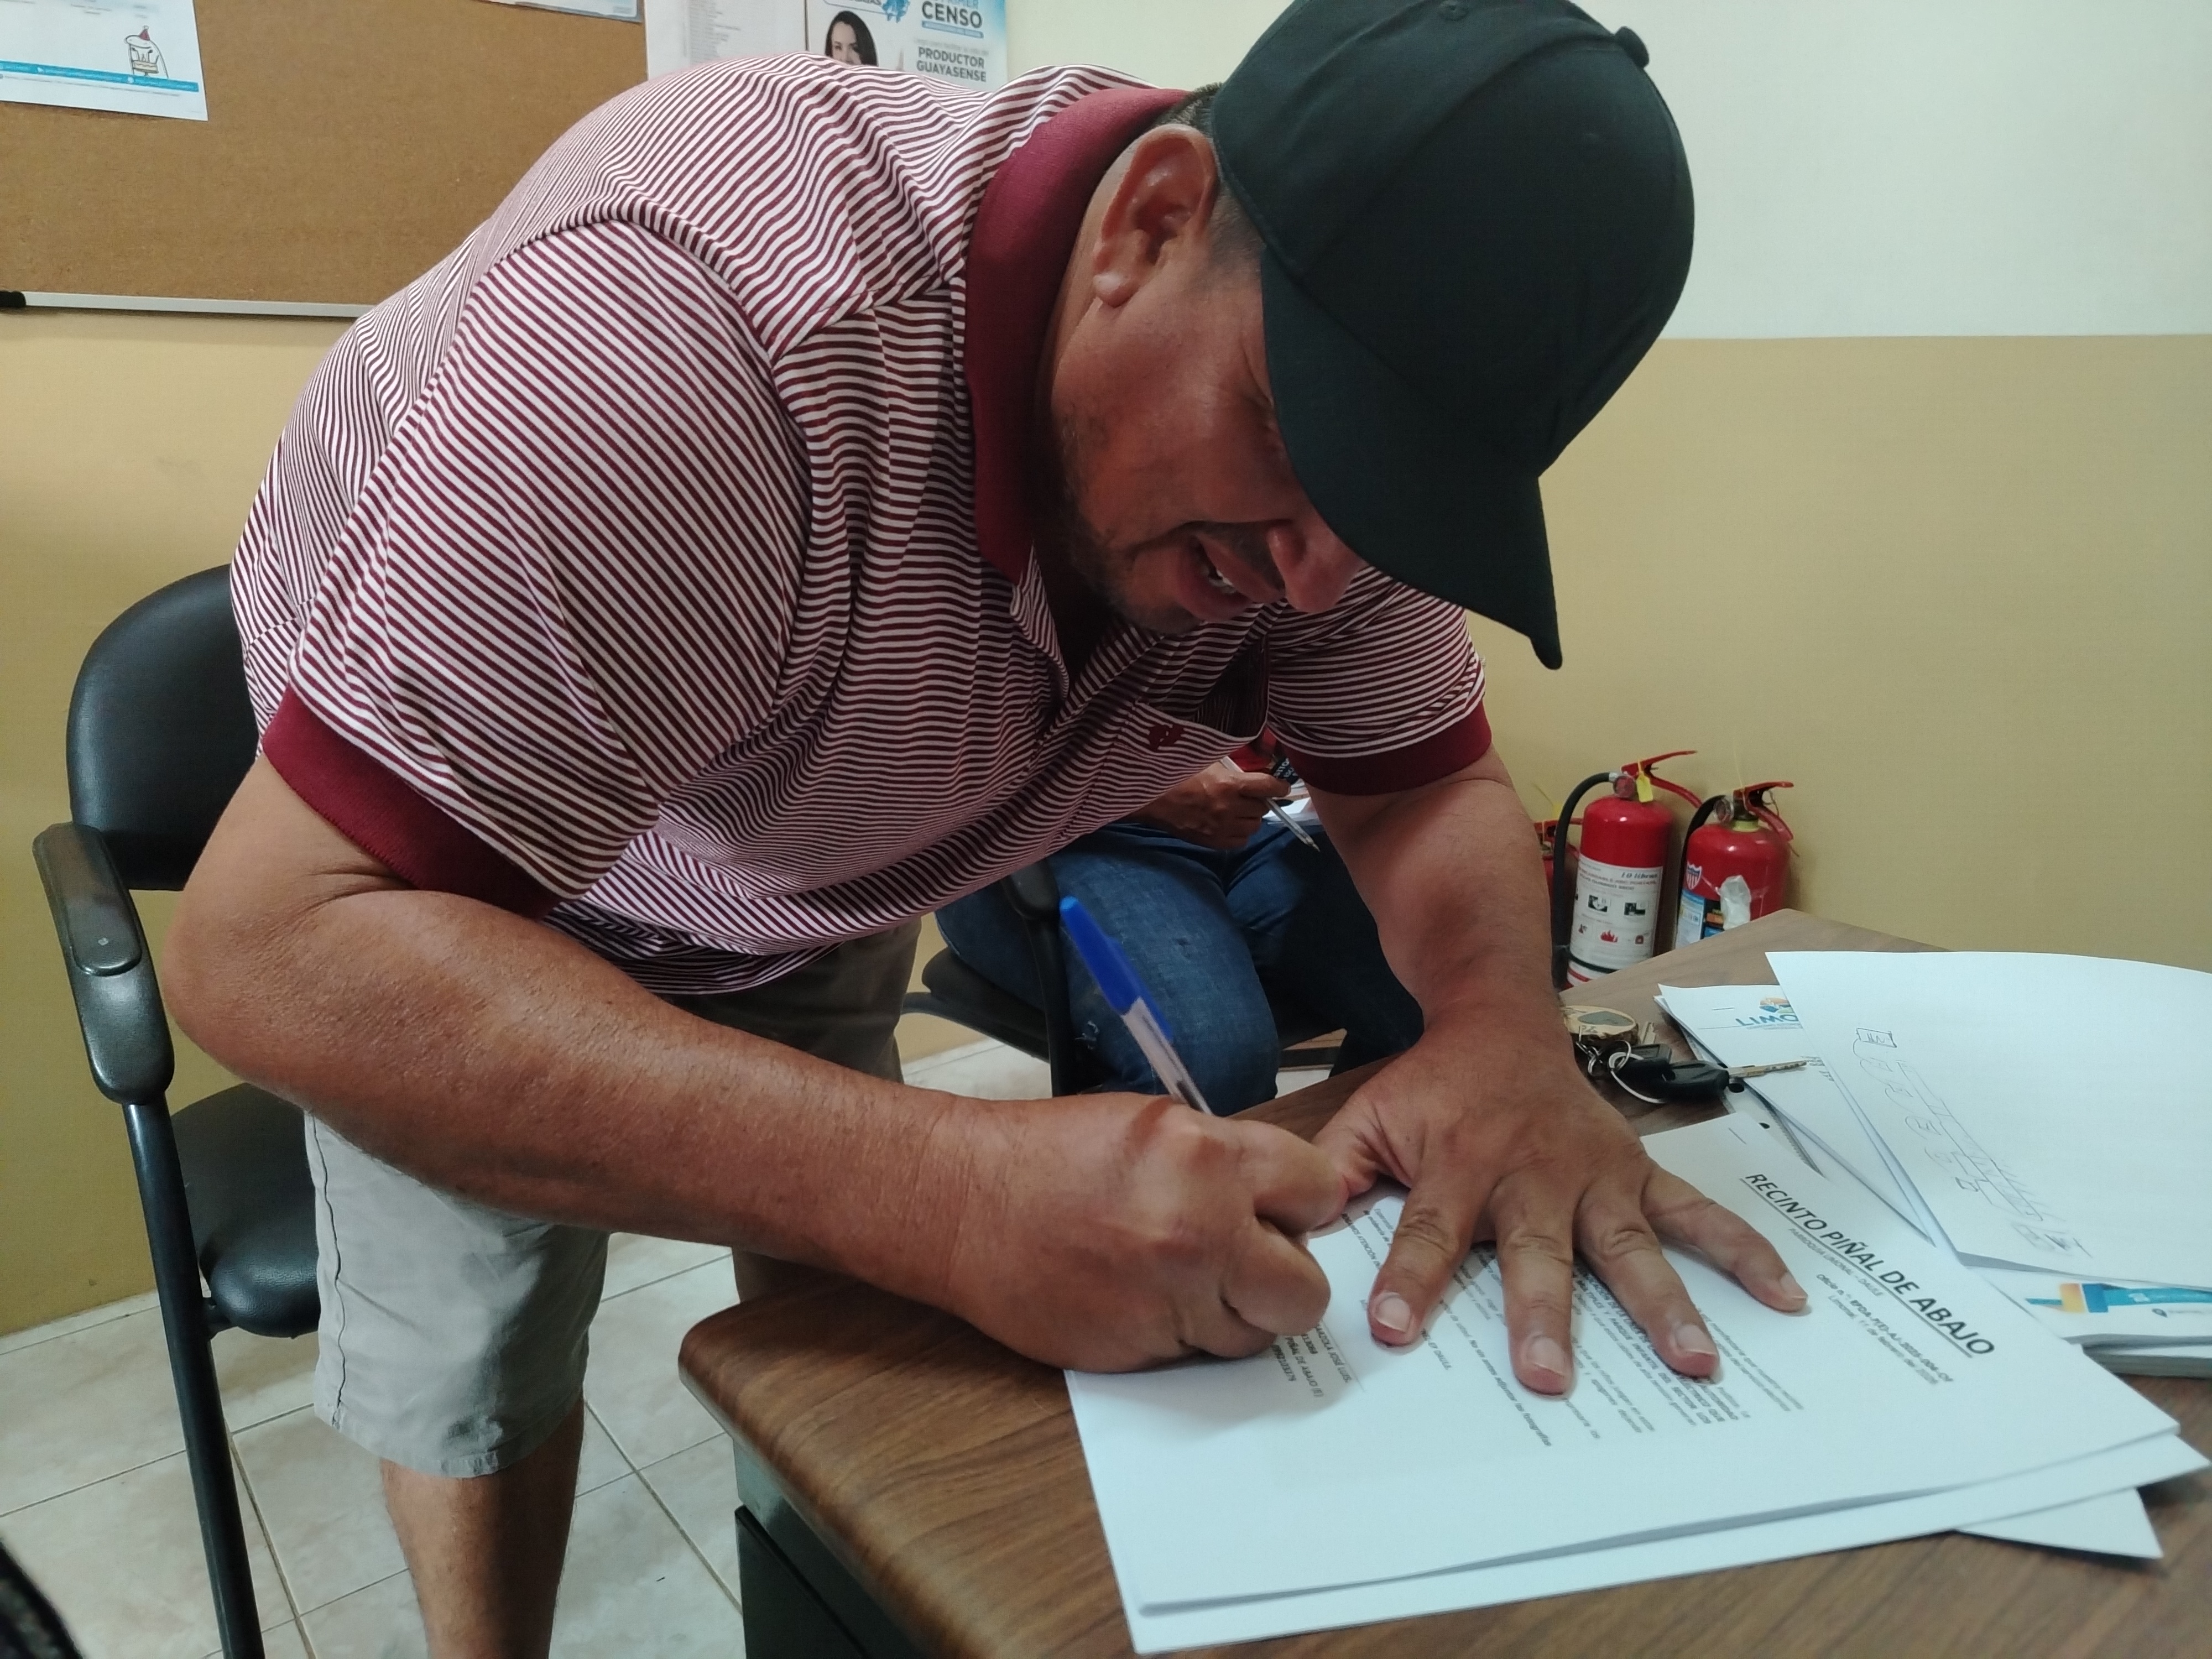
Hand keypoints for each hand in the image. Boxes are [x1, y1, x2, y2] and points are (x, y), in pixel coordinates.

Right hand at [935, 1092, 1341, 1370]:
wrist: (962, 1204)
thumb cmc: (1050, 1154)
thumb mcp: (1153, 1124)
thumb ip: (1225, 1162)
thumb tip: (1277, 1206)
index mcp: (1209, 1159)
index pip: (1319, 1194)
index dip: (1302, 1207)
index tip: (1282, 1212)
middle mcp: (1201, 1232)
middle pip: (1306, 1292)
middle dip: (1286, 1281)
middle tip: (1250, 1265)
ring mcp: (1169, 1299)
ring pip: (1252, 1335)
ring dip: (1231, 1314)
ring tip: (1183, 1280)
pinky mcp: (1137, 1350)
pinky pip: (1192, 1355)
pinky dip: (1177, 1334)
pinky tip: (1138, 1297)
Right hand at [1133, 764, 1289, 849]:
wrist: (1151, 798)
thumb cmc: (1177, 775)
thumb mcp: (1207, 763)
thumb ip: (1233, 770)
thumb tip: (1253, 775)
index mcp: (1229, 785)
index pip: (1268, 787)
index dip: (1279, 786)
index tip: (1280, 786)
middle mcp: (1229, 809)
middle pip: (1262, 808)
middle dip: (1258, 801)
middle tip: (1247, 795)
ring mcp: (1222, 828)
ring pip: (1254, 826)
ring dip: (1250, 817)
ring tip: (1237, 810)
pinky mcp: (1213, 842)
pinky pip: (1240, 841)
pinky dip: (1240, 832)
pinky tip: (1229, 824)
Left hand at [1313, 1019, 1805, 1392]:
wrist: (1498, 1015)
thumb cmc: (1431, 1086)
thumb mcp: (1368, 1115)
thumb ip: (1336, 1173)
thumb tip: (1299, 1231)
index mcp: (1459, 1161)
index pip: (1428, 1232)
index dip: (1410, 1281)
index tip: (1396, 1331)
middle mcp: (1533, 1172)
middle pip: (1536, 1251)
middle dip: (1541, 1313)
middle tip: (1549, 1376)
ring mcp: (1595, 1174)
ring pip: (1630, 1244)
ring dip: (1663, 1304)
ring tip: (1693, 1363)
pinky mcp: (1638, 1171)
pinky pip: (1699, 1212)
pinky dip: (1744, 1251)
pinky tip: (1784, 1296)